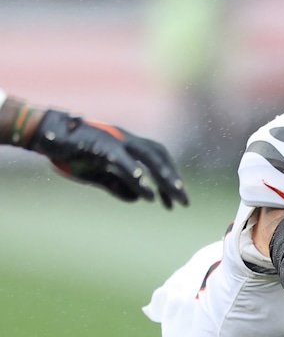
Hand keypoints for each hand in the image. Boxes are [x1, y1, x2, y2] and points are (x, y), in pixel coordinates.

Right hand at [29, 109, 187, 207]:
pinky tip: (146, 191)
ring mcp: (114, 140)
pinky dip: (136, 175)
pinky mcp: (100, 145)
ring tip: (173, 196)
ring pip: (148, 157)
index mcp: (126, 144)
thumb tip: (138, 198)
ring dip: (163, 177)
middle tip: (183, 202)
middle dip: (173, 179)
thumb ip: (116, 184)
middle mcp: (126, 139)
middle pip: (159, 157)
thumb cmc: (70, 152)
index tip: (174, 200)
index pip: (157, 159)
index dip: (169, 177)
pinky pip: (123, 160)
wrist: (45, 134)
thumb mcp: (97, 174)